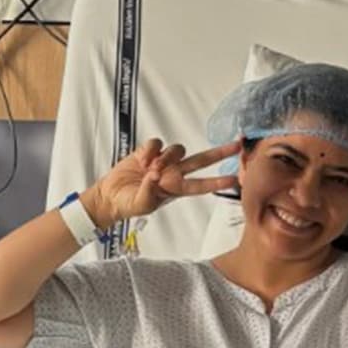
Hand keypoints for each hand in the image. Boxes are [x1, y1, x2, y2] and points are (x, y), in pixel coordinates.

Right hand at [84, 138, 239, 227]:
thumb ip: (149, 192)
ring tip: (152, 168)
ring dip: (167, 157)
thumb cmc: (128, 203)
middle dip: (220, 153)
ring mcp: (162, 161)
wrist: (111, 195)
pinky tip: (142, 160)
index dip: (218, 182)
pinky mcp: (149, 151)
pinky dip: (151, 150)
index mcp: (176, 189)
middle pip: (202, 160)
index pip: (201, 185)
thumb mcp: (141, 204)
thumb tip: (155, 175)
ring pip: (177, 149)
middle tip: (237, 146)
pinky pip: (157, 143)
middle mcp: (173, 173)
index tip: (234, 180)